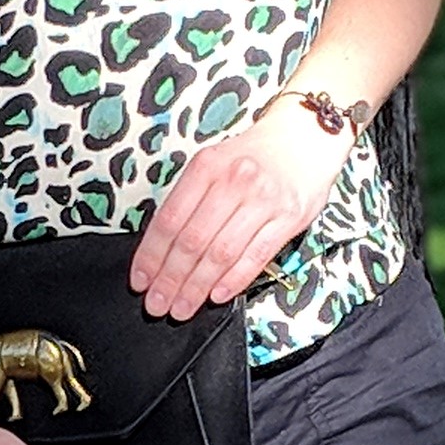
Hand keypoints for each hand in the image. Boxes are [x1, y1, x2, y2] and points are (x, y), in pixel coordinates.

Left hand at [130, 98, 348, 322]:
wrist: (305, 137)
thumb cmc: (253, 156)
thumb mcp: (214, 163)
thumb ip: (190, 199)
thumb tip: (161, 249)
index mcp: (207, 166)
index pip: (169, 220)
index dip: (151, 256)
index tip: (140, 282)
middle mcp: (234, 181)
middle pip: (193, 241)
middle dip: (170, 280)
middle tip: (157, 304)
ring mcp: (264, 200)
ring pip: (222, 253)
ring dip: (197, 287)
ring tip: (182, 308)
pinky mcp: (289, 218)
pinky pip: (255, 256)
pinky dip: (233, 280)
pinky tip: (216, 296)